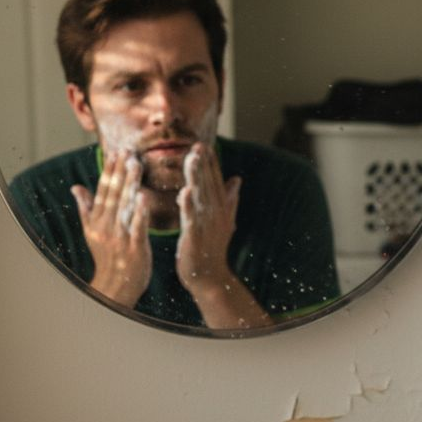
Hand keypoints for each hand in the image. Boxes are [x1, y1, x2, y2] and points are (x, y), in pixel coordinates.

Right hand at [70, 148, 150, 307]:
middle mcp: (105, 226)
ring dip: (130, 184)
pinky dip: (140, 211)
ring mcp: (119, 236)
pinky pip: (137, 226)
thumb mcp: (91, 232)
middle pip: (114, 194)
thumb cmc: (106, 258)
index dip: (110, 170)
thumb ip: (85, 208)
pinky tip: (145, 196)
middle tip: (129, 150)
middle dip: (120, 171)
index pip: (103, 190)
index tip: (116, 151)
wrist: (115, 286)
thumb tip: (75, 187)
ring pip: (125, 206)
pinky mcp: (134, 247)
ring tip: (136, 164)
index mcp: (97, 220)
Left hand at [175, 143, 241, 295]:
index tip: (203, 144)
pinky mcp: (194, 236)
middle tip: (197, 143)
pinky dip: (189, 205)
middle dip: (203, 163)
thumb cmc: (213, 249)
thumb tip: (237, 178)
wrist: (210, 277)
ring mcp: (206, 224)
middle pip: (208, 183)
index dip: (210, 162)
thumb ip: (230, 199)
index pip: (215, 180)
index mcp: (220, 208)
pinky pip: (191, 218)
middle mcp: (215, 213)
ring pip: (200, 195)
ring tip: (192, 157)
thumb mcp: (225, 221)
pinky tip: (185, 191)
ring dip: (197, 176)